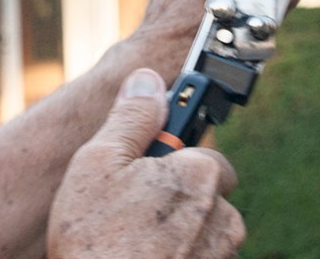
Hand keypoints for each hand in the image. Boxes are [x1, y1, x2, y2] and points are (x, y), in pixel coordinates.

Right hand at [47, 69, 244, 258]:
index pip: (200, 150)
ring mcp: (221, 256)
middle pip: (204, 192)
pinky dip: (178, 258)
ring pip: (204, 230)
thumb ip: (130, 117)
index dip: (166, 159)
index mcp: (201, 173)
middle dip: (174, 197)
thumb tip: (149, 79)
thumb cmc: (96, 240)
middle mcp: (223, 215)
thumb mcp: (98, 163)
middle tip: (128, 209)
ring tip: (130, 242)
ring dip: (177, 232)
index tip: (142, 169)